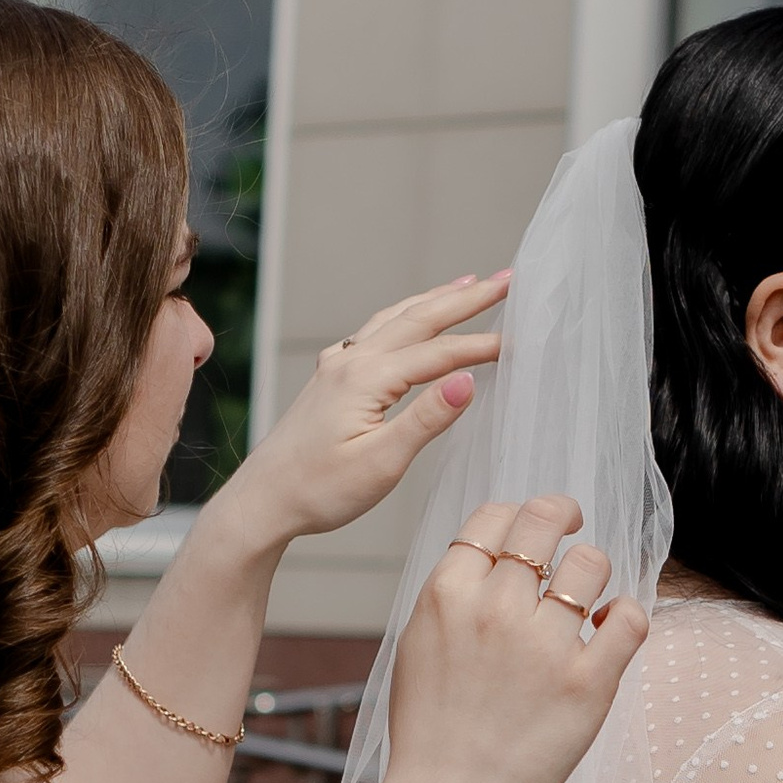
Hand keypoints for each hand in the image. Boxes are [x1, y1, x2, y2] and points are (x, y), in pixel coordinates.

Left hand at [210, 274, 509, 556]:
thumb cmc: (318, 491)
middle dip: (466, 299)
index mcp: (366, 379)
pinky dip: (400, 319)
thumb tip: (466, 380)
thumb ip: (425, 419)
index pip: (439, 354)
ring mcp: (335, 367)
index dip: (481, 346)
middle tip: (506, 280)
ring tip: (466, 285)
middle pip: (419, 319)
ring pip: (393, 320)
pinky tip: (402, 323)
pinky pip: (372, 334)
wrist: (262, 502)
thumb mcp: (381, 463)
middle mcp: (350, 362)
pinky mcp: (327, 380)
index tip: (520, 339)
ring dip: (433, 301)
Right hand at [380, 495, 650, 782]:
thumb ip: (455, 594)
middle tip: (573, 526)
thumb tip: (497, 556)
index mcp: (447, 594)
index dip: (518, 513)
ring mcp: (544, 643)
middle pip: (544, 523)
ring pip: (592, 563)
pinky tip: (610, 629)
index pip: (493, 517)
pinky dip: (626, 615)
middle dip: (563, 515)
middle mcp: (496, 608)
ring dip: (592, 573)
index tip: (535, 523)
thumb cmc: (433, 728)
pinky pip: (630, 617)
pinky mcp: (588, 680)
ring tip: (586, 599)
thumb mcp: (420, 643)